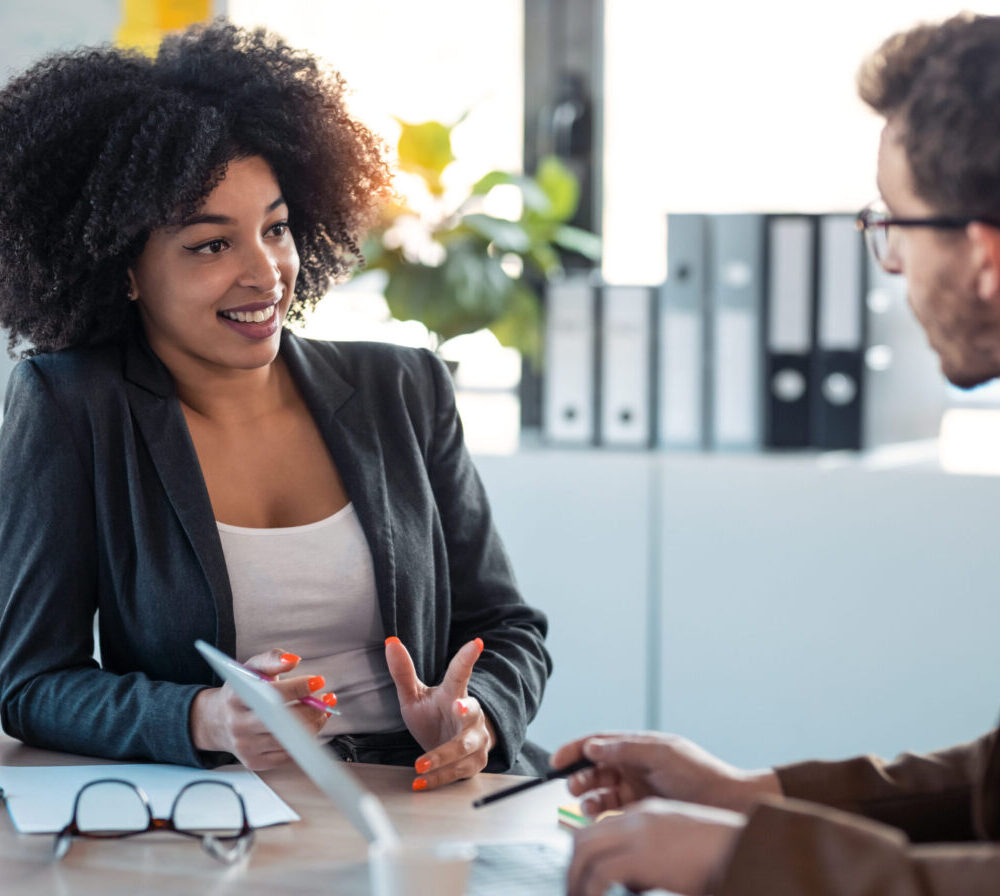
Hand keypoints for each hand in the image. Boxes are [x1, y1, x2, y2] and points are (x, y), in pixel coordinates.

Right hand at [190, 648, 335, 769]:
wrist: (218, 720)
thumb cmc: (241, 691)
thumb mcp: (251, 668)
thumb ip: (272, 658)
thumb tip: (293, 659)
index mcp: (236, 697)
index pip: (273, 693)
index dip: (300, 687)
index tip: (318, 681)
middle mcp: (238, 724)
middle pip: (283, 720)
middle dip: (312, 708)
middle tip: (326, 698)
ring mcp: (245, 746)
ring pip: (288, 739)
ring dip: (313, 724)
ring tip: (322, 712)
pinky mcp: (254, 761)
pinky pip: (286, 755)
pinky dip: (304, 741)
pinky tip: (310, 727)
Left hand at [384, 635, 494, 790]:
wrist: (452, 745)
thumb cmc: (434, 715)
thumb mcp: (415, 695)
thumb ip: (404, 672)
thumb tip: (390, 642)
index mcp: (454, 693)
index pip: (460, 674)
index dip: (467, 658)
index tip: (476, 643)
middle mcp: (471, 716)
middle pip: (471, 713)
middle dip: (467, 711)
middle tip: (459, 706)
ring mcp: (476, 740)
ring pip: (463, 747)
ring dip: (442, 757)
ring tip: (420, 765)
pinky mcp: (475, 763)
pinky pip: (458, 772)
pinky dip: (439, 778)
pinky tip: (421, 782)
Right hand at [551, 731, 779, 816]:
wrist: (727, 803)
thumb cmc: (700, 773)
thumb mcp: (661, 753)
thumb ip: (626, 750)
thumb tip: (593, 746)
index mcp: (638, 746)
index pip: (599, 743)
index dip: (575, 749)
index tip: (556, 760)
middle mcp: (635, 765)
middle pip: (595, 767)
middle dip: (579, 775)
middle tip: (572, 786)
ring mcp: (637, 788)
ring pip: (601, 790)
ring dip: (588, 796)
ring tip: (586, 805)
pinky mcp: (641, 810)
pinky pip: (612, 810)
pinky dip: (601, 813)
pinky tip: (599, 817)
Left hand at [568, 798, 744, 895]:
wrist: (745, 848)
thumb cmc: (720, 855)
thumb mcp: (679, 849)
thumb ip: (653, 859)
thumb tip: (633, 884)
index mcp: (646, 814)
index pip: (599, 828)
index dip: (585, 855)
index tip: (582, 879)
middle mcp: (637, 818)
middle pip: (584, 838)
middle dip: (573, 869)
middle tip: (572, 892)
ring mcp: (638, 835)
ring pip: (584, 852)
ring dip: (575, 881)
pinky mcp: (642, 856)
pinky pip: (600, 873)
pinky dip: (589, 890)